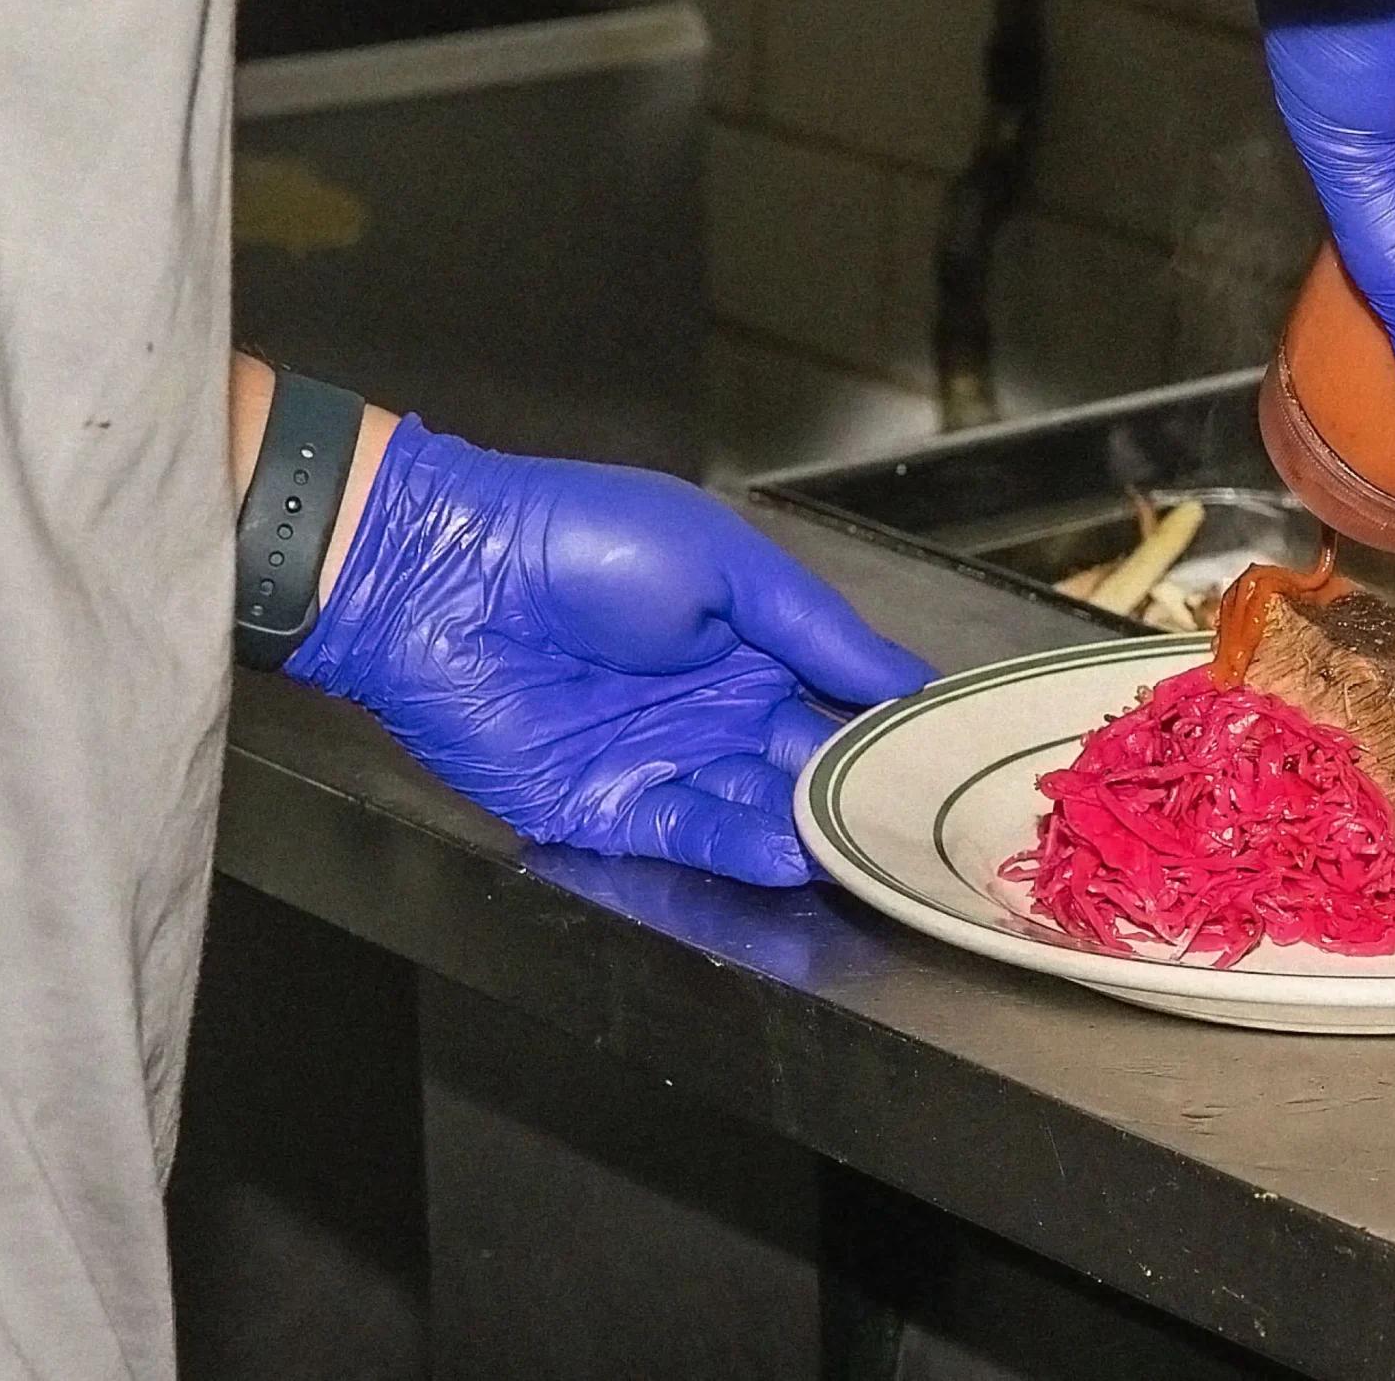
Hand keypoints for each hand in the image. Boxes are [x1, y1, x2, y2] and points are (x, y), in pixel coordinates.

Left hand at [286, 416, 937, 886]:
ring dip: (813, 830)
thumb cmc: (580, 540)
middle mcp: (716, 708)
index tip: (954, 753)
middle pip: (809, 765)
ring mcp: (663, 760)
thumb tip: (908, 682)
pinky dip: (743, 849)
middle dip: (864, 791)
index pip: (841, 698)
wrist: (441, 574)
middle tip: (924, 819)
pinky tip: (794, 853)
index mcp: (750, 643)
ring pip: (759, 810)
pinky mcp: (607, 807)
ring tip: (870, 847)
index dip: (894, 725)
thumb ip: (820, 630)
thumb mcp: (726, 562)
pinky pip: (689, 835)